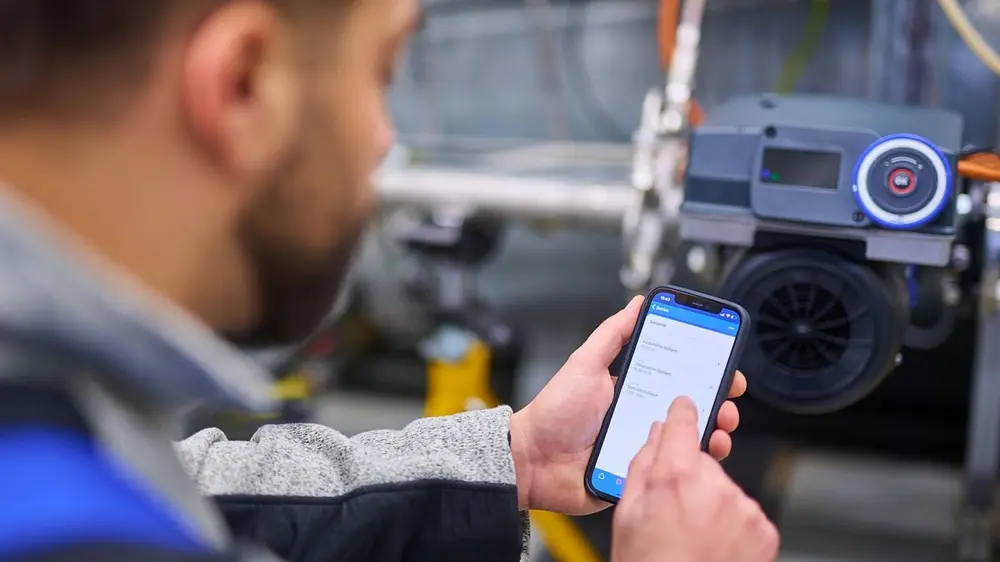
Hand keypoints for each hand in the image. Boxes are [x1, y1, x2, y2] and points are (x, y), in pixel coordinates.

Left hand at [509, 296, 747, 513]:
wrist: (532, 460)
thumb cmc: (554, 413)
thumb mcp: (585, 364)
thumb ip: (612, 335)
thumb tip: (637, 303)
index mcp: (634, 390)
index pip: (679, 379)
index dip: (706, 373)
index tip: (727, 368)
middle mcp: (643, 419)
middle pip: (692, 411)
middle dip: (719, 403)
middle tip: (728, 399)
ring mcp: (643, 448)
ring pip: (688, 442)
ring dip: (713, 434)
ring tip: (719, 428)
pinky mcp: (639, 475)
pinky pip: (670, 471)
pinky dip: (689, 465)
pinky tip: (699, 456)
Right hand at [611, 398, 778, 561]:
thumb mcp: (627, 514)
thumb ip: (642, 466)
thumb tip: (654, 437)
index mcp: (674, 478)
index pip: (683, 424)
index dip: (682, 412)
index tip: (684, 405)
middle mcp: (714, 487)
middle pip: (703, 462)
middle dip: (691, 477)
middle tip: (674, 511)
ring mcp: (742, 508)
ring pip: (724, 488)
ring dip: (712, 503)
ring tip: (694, 535)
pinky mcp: (762, 528)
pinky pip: (744, 512)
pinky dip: (732, 524)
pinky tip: (714, 545)